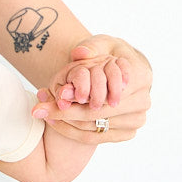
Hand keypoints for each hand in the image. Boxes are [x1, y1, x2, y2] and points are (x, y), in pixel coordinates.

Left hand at [32, 38, 151, 142]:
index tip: (51, 96)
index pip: (104, 94)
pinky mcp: (128, 133)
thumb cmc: (109, 54)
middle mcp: (142, 102)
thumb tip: (79, 53)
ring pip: (93, 129)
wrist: (120, 71)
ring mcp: (136, 120)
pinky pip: (95, 138)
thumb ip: (90, 47)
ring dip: (66, 124)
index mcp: (141, 78)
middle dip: (66, 113)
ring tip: (44, 114)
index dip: (76, 96)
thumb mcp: (101, 44)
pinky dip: (72, 131)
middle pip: (96, 115)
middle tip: (39, 111)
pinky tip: (56, 122)